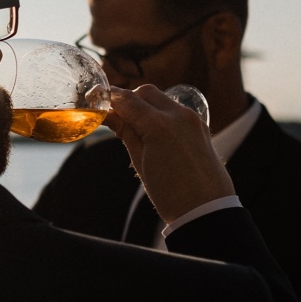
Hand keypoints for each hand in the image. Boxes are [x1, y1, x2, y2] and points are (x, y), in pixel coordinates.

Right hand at [105, 84, 234, 223]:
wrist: (207, 209)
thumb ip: (125, 133)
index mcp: (159, 125)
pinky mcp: (200, 126)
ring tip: (132, 126)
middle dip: (127, 99)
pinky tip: (151, 131)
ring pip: (161, 99)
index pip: (127, 99)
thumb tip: (109, 116)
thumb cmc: (170, 193)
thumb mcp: (140, 162)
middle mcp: (178, 115)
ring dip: (144, 105)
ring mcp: (192, 119)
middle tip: (113, 115)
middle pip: (145, 92)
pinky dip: (159, 113)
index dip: (107, 97)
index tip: (93, 99)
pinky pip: (175, 110)